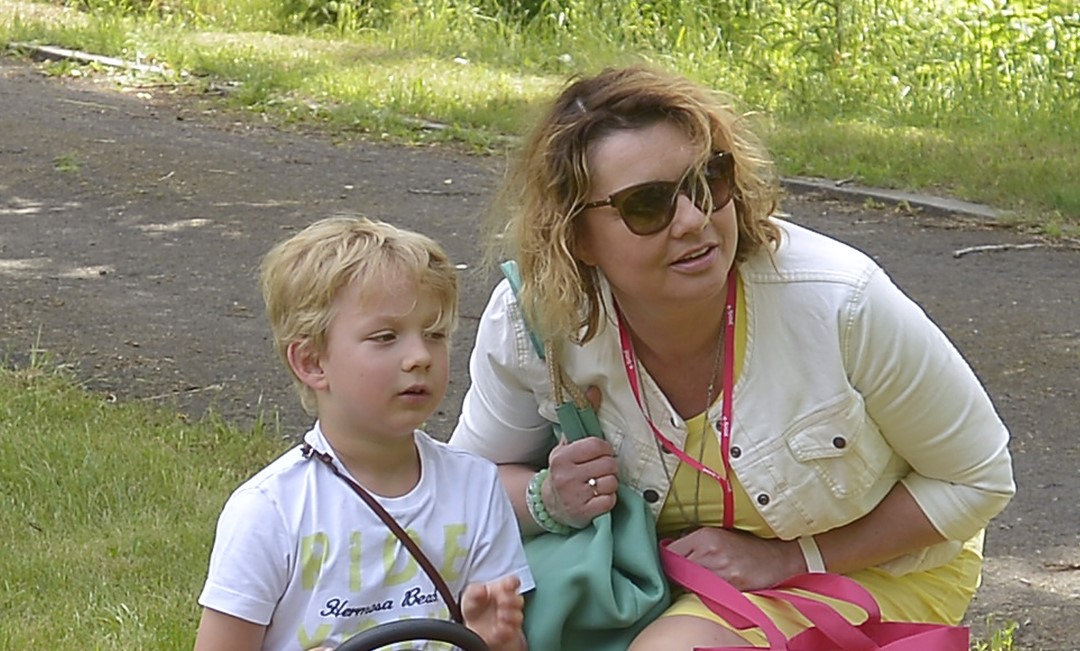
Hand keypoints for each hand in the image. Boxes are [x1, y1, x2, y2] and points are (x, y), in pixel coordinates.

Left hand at [461, 576, 526, 650]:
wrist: (473, 630)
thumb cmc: (475, 608)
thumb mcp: (470, 597)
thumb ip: (475, 591)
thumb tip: (482, 589)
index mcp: (502, 590)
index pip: (513, 583)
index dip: (513, 583)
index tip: (507, 586)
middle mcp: (509, 603)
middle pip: (518, 599)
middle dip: (511, 600)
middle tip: (501, 602)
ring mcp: (511, 619)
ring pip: (518, 616)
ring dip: (510, 616)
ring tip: (499, 616)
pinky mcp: (509, 633)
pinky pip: (512, 632)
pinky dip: (506, 631)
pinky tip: (497, 629)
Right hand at [543, 386, 617, 527]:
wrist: (548, 503)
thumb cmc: (564, 470)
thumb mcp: (567, 445)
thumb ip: (582, 419)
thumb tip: (594, 389)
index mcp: (563, 457)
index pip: (597, 446)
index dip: (604, 449)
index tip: (600, 453)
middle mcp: (566, 476)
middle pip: (609, 465)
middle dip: (609, 467)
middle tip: (600, 469)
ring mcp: (575, 496)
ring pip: (612, 483)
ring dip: (609, 483)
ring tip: (598, 483)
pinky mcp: (583, 513)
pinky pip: (610, 501)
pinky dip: (608, 499)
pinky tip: (597, 496)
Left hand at [666, 527, 802, 590]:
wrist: (778, 557)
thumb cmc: (747, 546)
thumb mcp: (719, 533)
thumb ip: (694, 540)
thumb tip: (669, 547)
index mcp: (705, 536)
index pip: (670, 551)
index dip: (667, 558)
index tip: (668, 561)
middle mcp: (710, 552)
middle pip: (677, 568)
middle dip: (676, 571)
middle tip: (682, 571)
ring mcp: (720, 571)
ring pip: (689, 583)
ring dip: (689, 582)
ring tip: (699, 578)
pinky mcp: (730, 587)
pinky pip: (706, 592)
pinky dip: (704, 591)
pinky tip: (711, 586)